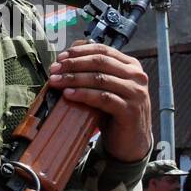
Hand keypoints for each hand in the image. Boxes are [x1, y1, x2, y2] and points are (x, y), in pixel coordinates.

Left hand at [47, 43, 150, 162]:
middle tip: (54, 70)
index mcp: (131, 66)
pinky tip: (68, 94)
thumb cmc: (113, 112)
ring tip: (56, 81)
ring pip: (100, 79)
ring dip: (74, 78)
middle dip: (73, 64)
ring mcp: (135, 92)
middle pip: (100, 62)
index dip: (79, 52)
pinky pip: (103, 98)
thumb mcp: (105, 88)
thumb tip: (65, 60)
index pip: (103, 50)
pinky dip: (83, 94)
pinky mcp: (130, 109)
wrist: (130, 140)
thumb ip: (92, 73)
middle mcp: (136, 76)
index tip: (60, 58)